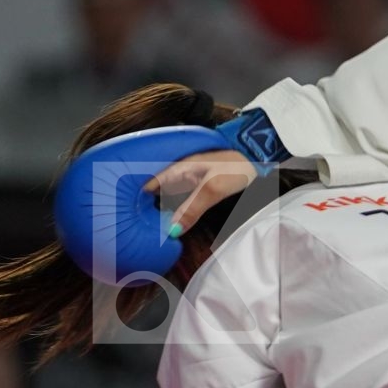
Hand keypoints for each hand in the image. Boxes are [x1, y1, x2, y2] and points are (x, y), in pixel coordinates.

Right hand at [143, 149, 257, 236]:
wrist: (259, 157)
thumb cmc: (235, 168)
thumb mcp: (212, 190)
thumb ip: (191, 209)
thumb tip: (172, 230)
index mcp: (179, 169)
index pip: (152, 183)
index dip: (139, 197)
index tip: (128, 214)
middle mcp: (183, 173)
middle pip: (161, 191)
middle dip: (150, 207)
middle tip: (137, 227)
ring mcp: (194, 178)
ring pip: (173, 196)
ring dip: (165, 210)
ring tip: (152, 227)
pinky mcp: (205, 185)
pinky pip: (185, 198)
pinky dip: (179, 209)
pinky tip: (177, 220)